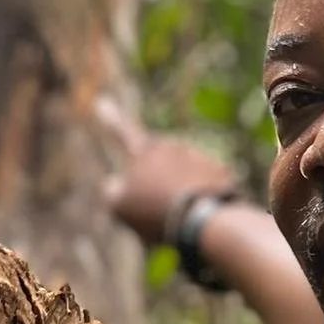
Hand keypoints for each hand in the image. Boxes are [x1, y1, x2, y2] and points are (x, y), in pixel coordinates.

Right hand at [97, 96, 237, 245]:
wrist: (205, 221)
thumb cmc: (156, 211)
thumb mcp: (119, 207)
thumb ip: (112, 191)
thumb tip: (116, 185)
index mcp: (146, 151)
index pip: (123, 131)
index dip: (111, 118)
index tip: (103, 102)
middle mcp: (174, 147)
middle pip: (157, 169)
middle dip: (154, 188)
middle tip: (154, 215)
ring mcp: (200, 157)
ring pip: (180, 182)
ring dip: (177, 199)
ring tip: (177, 222)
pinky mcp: (221, 173)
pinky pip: (203, 191)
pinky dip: (199, 204)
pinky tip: (198, 219)